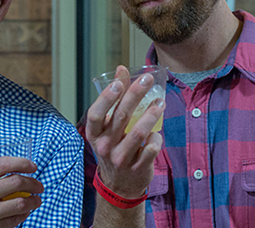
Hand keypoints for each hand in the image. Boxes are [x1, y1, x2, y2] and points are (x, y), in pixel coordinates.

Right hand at [0, 156, 43, 227]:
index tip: (32, 167)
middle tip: (39, 186)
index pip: (3, 164)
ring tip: (37, 200)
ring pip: (20, 203)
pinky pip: (15, 220)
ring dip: (34, 201)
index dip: (23, 163)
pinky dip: (24, 215)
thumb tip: (17, 171)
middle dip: (34, 183)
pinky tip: (25, 212)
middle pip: (16, 182)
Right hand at [86, 65, 164, 198]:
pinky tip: (157, 133)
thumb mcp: (107, 127)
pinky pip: (150, 148)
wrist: (119, 185)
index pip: (96, 114)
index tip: (119, 82)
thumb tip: (121, 69)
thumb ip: (114, 99)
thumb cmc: (113, 148)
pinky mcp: (137, 168)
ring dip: (152, 114)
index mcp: (94, 134)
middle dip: (136, 94)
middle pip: (121, 117)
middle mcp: (105, 146)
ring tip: (161, 102)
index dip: (106, 98)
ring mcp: (121, 158)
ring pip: (139, 132)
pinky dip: (156, 138)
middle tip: (148, 79)